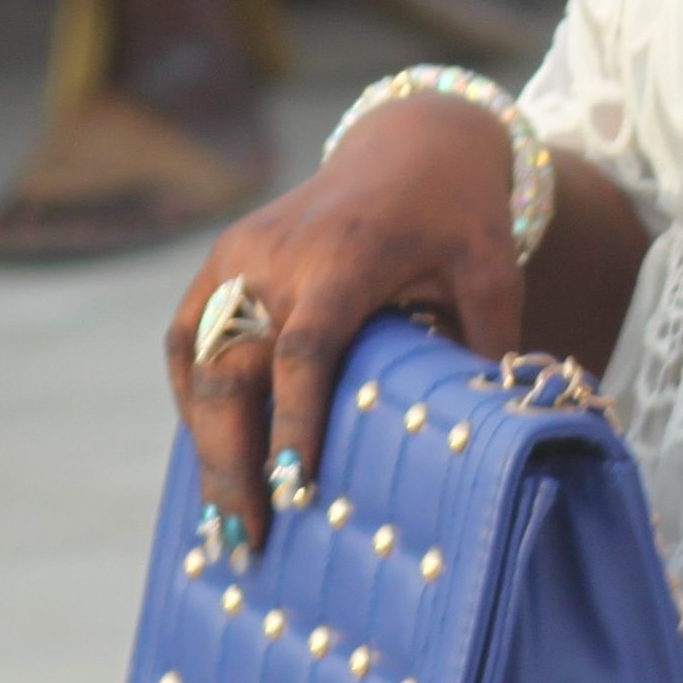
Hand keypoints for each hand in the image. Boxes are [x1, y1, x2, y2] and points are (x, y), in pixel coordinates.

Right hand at [162, 95, 521, 552]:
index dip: (293, 424)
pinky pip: (190, 338)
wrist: (413, 141)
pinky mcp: (222, 257)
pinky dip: (191, 399)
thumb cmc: (460, 216)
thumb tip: (486, 438)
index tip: (290, 493)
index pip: (306, 351)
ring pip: (198, 360)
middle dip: (232, 461)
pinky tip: (208, 456)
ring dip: (203, 443)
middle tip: (246, 540)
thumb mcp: (492, 271)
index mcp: (347, 256)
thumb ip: (485, 345)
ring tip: (218, 520)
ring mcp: (240, 253)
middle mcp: (279, 254)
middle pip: (234, 369)